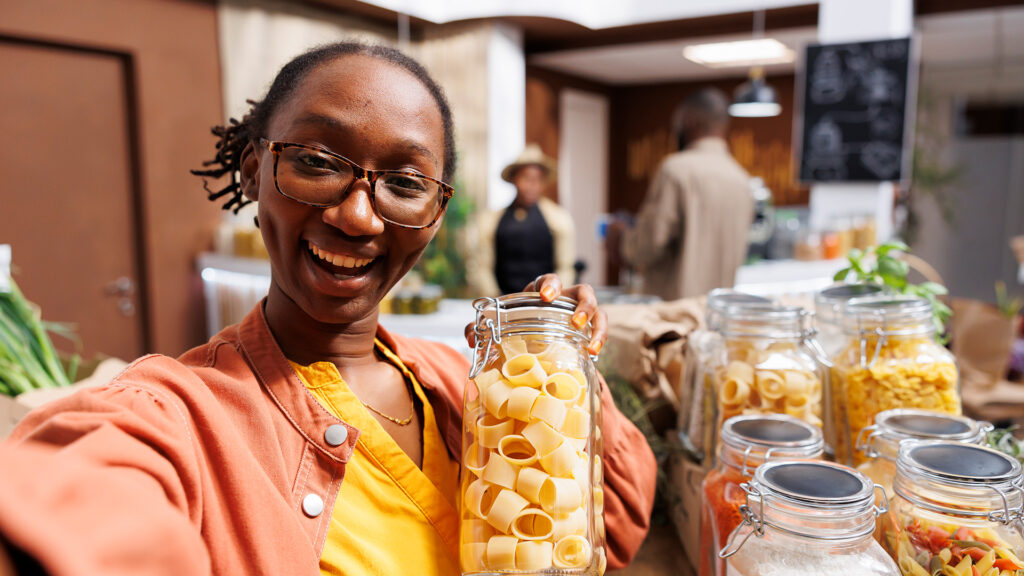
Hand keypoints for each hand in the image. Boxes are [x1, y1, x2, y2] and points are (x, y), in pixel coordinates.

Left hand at [463, 275, 607, 355]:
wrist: (532, 340)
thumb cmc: (516, 326)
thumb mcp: (499, 324)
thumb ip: (480, 327)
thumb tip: (471, 338)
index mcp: (542, 292)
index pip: (549, 279)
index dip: (551, 285)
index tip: (545, 296)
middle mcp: (566, 298)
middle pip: (582, 289)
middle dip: (581, 304)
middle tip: (574, 320)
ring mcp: (580, 312)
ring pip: (597, 307)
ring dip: (595, 321)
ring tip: (589, 340)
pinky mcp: (589, 328)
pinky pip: (601, 327)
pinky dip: (601, 337)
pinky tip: (594, 351)